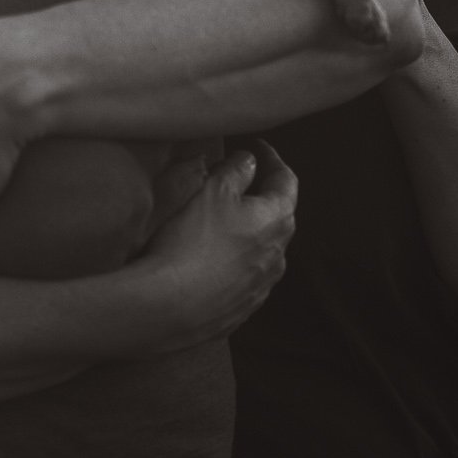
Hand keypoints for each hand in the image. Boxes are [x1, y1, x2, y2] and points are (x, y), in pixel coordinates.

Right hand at [131, 140, 296, 348]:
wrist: (170, 306)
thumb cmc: (194, 241)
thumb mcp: (213, 190)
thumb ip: (236, 170)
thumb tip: (249, 160)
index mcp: (277, 220)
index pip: (286, 180)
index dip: (272, 159)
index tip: (258, 147)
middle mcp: (278, 255)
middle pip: (276, 216)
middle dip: (260, 196)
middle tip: (239, 181)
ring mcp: (262, 287)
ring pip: (261, 249)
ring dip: (247, 231)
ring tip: (221, 221)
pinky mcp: (242, 309)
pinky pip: (243, 276)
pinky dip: (233, 261)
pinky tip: (211, 260)